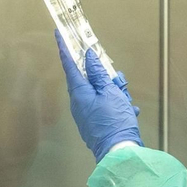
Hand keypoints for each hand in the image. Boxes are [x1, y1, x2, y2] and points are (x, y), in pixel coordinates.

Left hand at [56, 32, 142, 159]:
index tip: (58, 34)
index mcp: (79, 92)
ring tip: (126, 98)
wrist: (118, 152)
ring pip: (98, 93)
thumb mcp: (110, 92)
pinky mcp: (93, 124)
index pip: (69, 64)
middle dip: (103, 76)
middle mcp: (78, 103)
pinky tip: (129, 110)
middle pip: (87, 80)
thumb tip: (88, 56)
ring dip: (113, 92)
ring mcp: (85, 115)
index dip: (64, 48)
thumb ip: (99, 73)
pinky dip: (115, 105)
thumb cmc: (114, 120)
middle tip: (117, 80)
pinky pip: (103, 107)